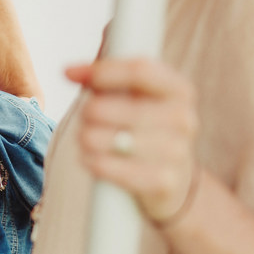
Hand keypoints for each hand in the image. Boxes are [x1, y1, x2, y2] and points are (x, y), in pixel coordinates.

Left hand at [67, 57, 199, 223]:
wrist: (173, 180)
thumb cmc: (144, 129)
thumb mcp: (134, 97)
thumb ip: (103, 78)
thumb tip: (69, 72)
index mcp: (179, 90)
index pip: (139, 71)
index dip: (100, 71)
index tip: (70, 73)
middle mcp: (183, 119)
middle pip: (106, 107)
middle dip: (87, 111)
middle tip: (87, 117)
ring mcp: (176, 152)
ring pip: (99, 138)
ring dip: (85, 137)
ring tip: (90, 138)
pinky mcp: (162, 182)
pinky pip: (104, 166)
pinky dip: (90, 160)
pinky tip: (92, 158)